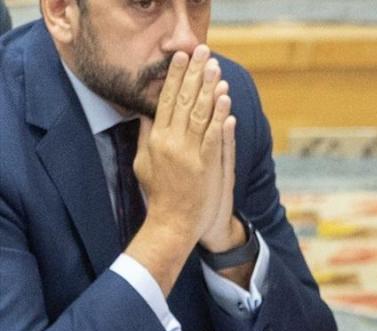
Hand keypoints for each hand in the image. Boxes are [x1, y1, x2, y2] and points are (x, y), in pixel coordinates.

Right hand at [130, 47, 233, 266]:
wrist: (173, 224)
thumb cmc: (160, 195)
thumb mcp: (144, 163)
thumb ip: (147, 137)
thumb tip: (145, 114)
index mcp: (156, 140)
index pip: (166, 101)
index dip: (175, 78)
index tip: (181, 59)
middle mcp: (171, 143)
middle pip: (183, 101)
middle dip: (193, 75)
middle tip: (201, 52)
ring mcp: (190, 154)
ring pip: (200, 114)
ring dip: (209, 89)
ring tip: (215, 68)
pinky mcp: (206, 165)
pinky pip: (214, 135)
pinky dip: (220, 116)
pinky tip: (225, 100)